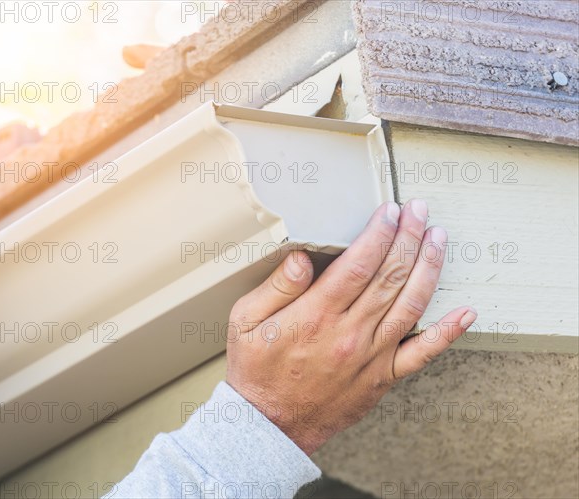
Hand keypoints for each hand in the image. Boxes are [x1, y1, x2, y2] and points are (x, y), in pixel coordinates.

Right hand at [226, 200, 476, 454]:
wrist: (269, 424)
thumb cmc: (256, 368)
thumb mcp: (246, 320)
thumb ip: (277, 287)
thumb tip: (302, 258)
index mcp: (316, 315)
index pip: (359, 263)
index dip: (379, 232)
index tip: (389, 211)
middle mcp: (349, 333)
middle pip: (390, 276)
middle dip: (408, 237)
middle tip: (419, 211)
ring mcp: (371, 356)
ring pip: (411, 305)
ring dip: (429, 268)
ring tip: (439, 238)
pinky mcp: (382, 377)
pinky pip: (421, 354)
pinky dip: (447, 332)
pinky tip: (466, 312)